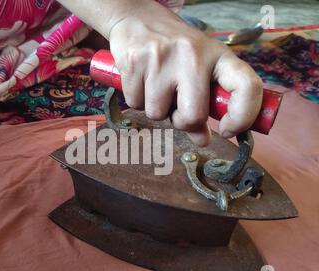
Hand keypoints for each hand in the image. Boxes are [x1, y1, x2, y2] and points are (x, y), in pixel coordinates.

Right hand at [108, 4, 262, 145]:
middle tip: (176, 109)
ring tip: (156, 86)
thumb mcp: (198, 70)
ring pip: (157, 114)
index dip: (243, 116)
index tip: (228, 130)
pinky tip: (141, 80)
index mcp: (218, 56)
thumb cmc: (175, 49)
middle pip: (192, 115)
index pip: (247, 86)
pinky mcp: (135, 61)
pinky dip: (137, 99)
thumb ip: (204, 105)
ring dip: (155, 108)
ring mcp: (162, 57)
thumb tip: (202, 140)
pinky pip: (135, 103)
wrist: (138, 18)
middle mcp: (193, 55)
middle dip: (181, 122)